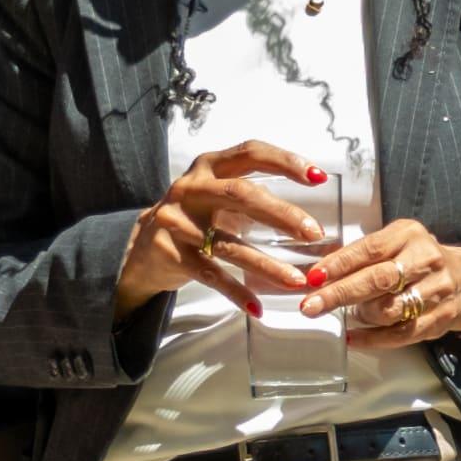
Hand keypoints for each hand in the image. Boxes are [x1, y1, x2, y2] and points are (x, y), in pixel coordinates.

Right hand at [118, 138, 337, 313]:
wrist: (142, 247)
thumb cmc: (194, 217)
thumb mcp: (217, 194)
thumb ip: (253, 193)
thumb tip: (306, 213)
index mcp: (209, 166)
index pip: (250, 153)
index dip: (285, 162)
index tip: (318, 176)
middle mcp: (191, 188)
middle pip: (241, 194)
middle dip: (282, 214)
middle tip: (314, 233)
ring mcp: (178, 221)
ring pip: (229, 243)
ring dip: (267, 264)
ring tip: (298, 281)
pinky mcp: (171, 254)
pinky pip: (210, 275)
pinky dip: (236, 292)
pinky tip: (258, 308)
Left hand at [302, 219, 460, 348]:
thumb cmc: (419, 260)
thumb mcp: (396, 243)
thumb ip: (363, 254)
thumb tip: (319, 272)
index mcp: (409, 235)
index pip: (370, 249)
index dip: (339, 264)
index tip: (314, 277)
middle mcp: (425, 260)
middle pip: (378, 279)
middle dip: (339, 294)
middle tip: (311, 305)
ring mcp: (436, 290)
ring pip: (390, 309)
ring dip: (362, 315)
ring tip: (349, 314)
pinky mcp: (440, 318)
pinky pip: (401, 334)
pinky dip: (373, 339)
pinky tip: (354, 337)